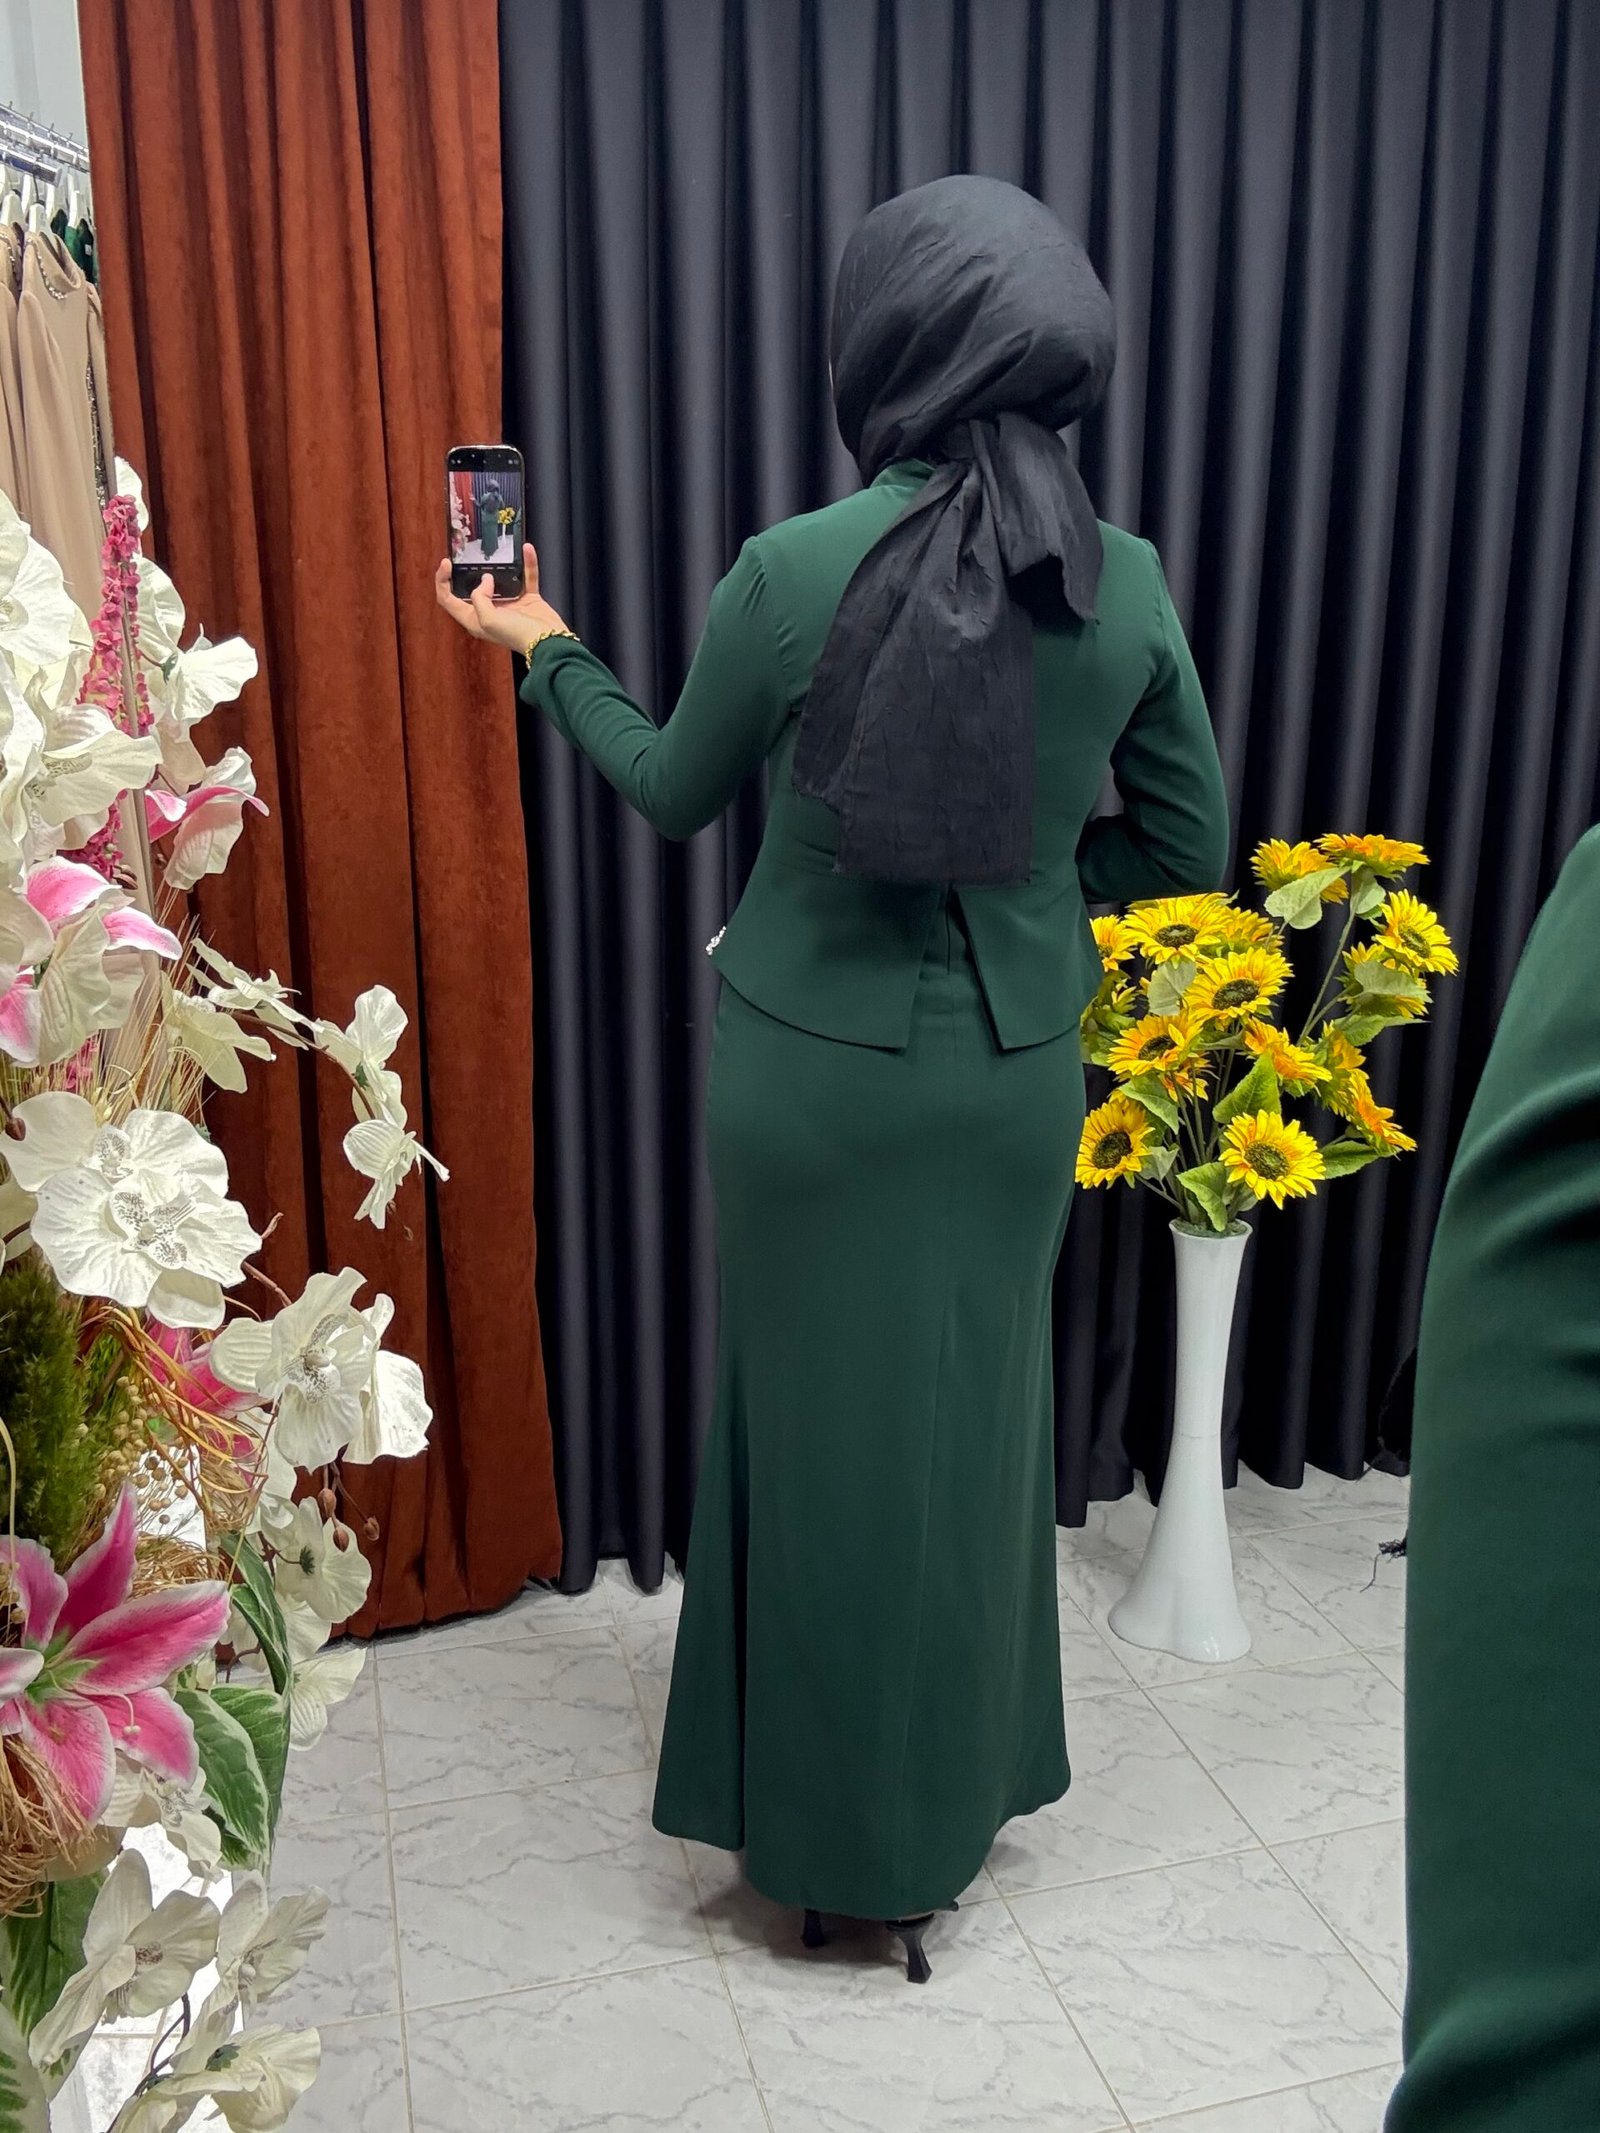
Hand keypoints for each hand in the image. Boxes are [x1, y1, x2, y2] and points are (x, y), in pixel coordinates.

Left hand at [434, 543, 570, 653]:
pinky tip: (527, 550)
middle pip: (472, 587)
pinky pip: (526, 576)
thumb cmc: (517, 636)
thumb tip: (486, 580)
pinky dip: (528, 563)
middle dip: (468, 570)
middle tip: (467, 552)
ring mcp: (510, 603)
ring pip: (500, 578)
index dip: (442, 582)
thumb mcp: (488, 619)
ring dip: (500, 564)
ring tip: (495, 549)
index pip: (448, 600)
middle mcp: (490, 611)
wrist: (548, 642)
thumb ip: (479, 597)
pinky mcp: (528, 598)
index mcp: (474, 619)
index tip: (447, 563)